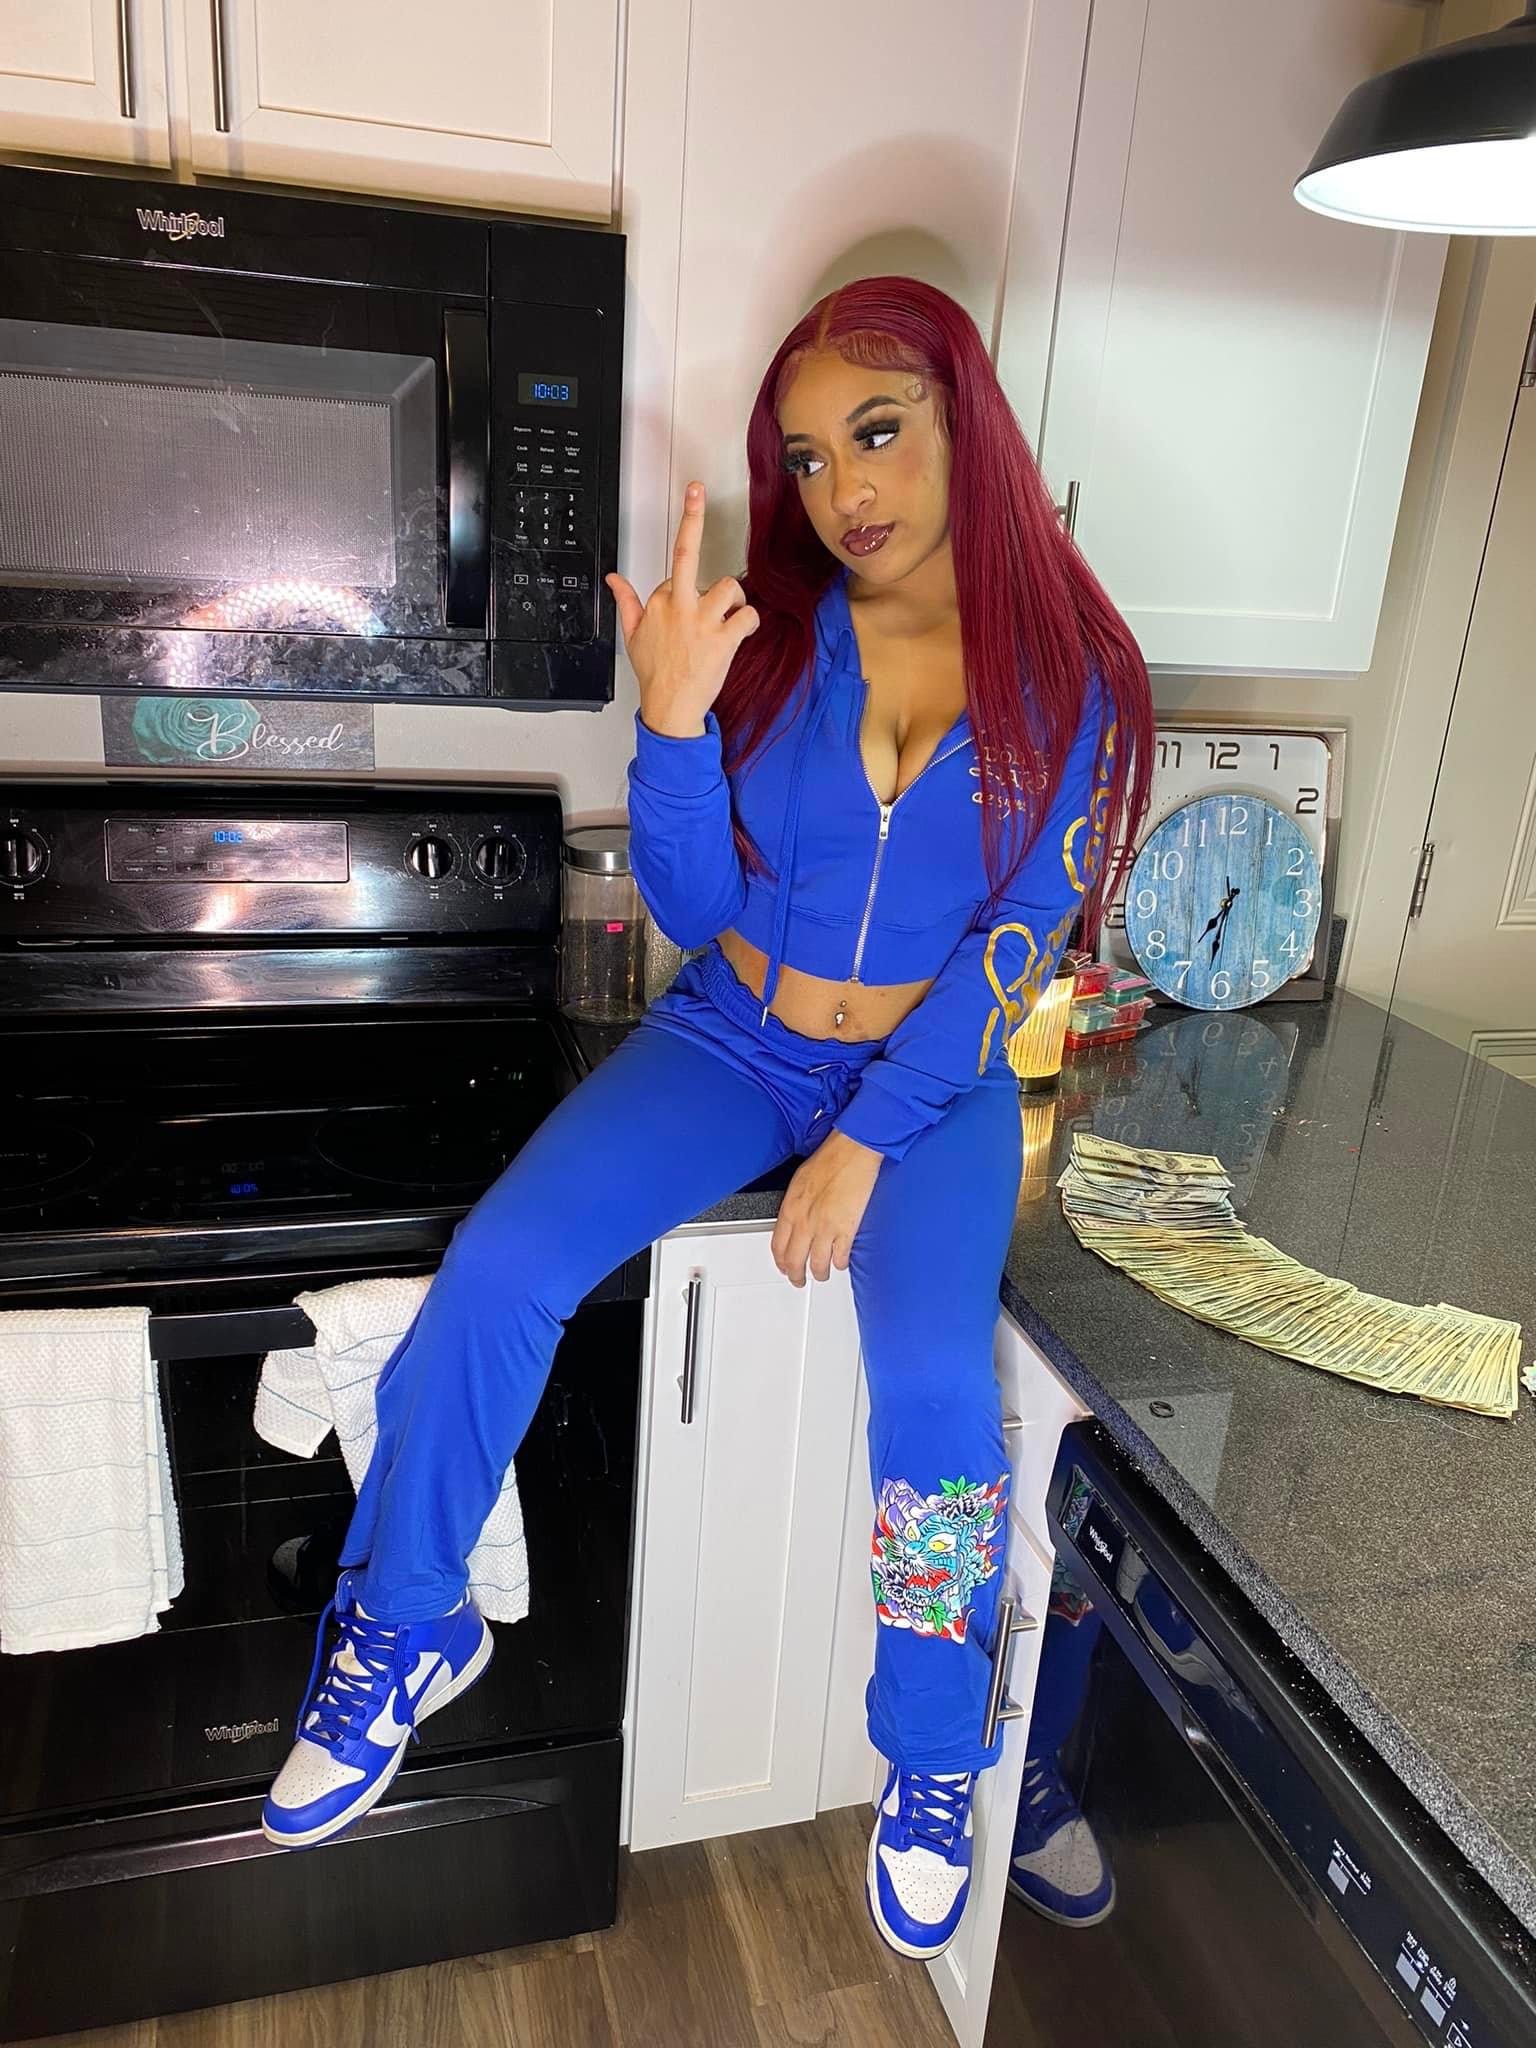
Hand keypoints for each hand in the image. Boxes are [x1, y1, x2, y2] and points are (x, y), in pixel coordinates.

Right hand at [605, 481, 759, 738]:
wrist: (670, 706)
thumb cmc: (655, 673)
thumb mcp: (631, 635)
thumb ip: (626, 601)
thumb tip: (613, 578)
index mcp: (658, 602)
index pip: (676, 575)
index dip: (685, 589)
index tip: (685, 597)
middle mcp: (679, 606)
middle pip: (687, 553)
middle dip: (691, 518)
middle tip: (695, 491)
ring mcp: (702, 621)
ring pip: (730, 586)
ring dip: (735, 599)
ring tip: (730, 617)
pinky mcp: (723, 639)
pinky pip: (747, 615)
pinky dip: (750, 621)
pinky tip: (743, 631)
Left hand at [772, 1131, 883, 1287]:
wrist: (852, 1151)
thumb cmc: (829, 1159)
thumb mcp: (800, 1182)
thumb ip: (795, 1205)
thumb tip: (796, 1220)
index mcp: (791, 1208)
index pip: (778, 1246)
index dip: (780, 1262)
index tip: (784, 1267)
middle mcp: (805, 1222)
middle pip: (795, 1261)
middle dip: (796, 1276)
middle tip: (799, 1281)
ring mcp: (825, 1228)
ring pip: (817, 1265)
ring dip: (819, 1274)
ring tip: (822, 1275)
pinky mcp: (846, 1229)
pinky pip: (840, 1257)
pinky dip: (839, 1263)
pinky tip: (840, 1262)